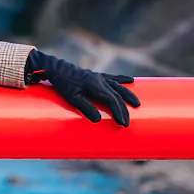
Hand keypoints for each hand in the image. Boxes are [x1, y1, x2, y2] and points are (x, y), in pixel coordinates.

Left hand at [25, 49, 139, 125]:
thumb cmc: (63, 84)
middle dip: (124, 109)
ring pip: (118, 86)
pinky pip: (113, 78)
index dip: (119, 112)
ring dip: (128, 95)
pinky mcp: (96, 76)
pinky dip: (122, 80)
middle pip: (117, 95)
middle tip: (127, 122)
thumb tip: (99, 120)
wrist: (57, 69)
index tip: (122, 124)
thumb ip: (86, 108)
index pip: (112, 100)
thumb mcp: (72, 98)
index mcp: (96, 85)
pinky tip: (131, 80)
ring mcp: (99, 77)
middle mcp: (100, 80)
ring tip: (137, 103)